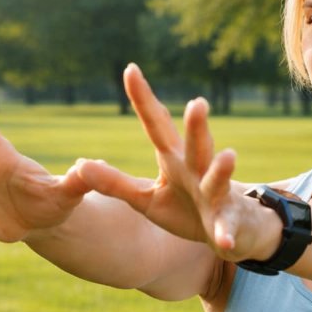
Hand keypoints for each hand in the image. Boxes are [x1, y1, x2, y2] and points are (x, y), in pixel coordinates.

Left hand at [76, 64, 278, 261]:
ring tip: (229, 157)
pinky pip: (225, 228)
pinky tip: (223, 242)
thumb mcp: (146, 198)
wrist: (232, 232)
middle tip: (197, 103)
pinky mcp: (226, 222)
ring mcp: (215, 195)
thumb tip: (80, 164)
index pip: (158, 125)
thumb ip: (115, 183)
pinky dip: (225, 233)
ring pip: (218, 178)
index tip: (130, 69)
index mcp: (175, 160)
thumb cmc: (186, 208)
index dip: (145, 99)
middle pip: (195, 144)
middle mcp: (198, 170)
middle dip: (197, 126)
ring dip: (222, 169)